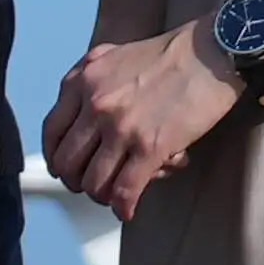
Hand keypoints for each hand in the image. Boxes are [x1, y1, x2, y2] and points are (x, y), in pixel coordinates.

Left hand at [44, 26, 241, 218]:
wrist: (211, 53)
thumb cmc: (170, 54)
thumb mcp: (114, 55)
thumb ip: (91, 78)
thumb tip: (80, 104)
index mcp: (83, 82)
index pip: (52, 131)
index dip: (55, 157)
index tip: (63, 168)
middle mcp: (95, 106)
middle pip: (69, 162)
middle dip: (77, 181)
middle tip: (90, 185)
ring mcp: (121, 128)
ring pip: (94, 182)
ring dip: (102, 196)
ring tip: (114, 196)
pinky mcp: (150, 147)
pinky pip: (125, 190)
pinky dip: (124, 207)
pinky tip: (128, 211)